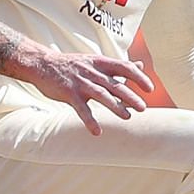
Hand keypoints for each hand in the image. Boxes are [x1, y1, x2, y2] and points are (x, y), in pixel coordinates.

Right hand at [18, 48, 154, 135]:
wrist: (43, 63)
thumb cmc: (72, 64)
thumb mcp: (96, 61)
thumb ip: (118, 66)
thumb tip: (140, 65)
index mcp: (100, 63)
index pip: (124, 67)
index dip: (138, 76)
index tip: (150, 88)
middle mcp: (92, 72)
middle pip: (115, 84)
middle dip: (130, 96)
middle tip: (143, 108)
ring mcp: (80, 82)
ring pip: (101, 95)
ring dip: (115, 107)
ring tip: (127, 117)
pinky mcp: (69, 93)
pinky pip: (81, 109)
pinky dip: (89, 121)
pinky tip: (97, 132)